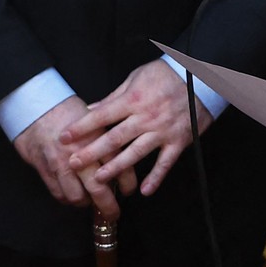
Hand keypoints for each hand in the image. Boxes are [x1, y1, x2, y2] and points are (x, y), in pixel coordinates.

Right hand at [13, 96, 117, 212]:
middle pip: (99, 189)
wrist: (35, 105)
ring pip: (77, 197)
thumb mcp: (92, 117)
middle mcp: (81, 154)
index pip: (120, 166)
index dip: (127, 183)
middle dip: (108, 206)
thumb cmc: (65, 108)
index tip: (129, 190)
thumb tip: (121, 155)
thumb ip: (106, 137)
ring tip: (90, 201)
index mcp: (98, 138)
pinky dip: (67, 199)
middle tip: (113, 212)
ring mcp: (61, 164)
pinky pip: (59, 194)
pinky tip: (72, 194)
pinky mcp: (45, 170)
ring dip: (86, 203)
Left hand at [60, 59, 212, 200]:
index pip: (102, 116)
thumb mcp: (137, 77)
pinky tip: (144, 191)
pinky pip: (165, 162)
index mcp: (134, 100)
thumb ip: (114, 96)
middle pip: (114, 138)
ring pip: (135, 153)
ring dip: (116, 168)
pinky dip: (156, 177)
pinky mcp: (179, 141)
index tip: (64, 138)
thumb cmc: (166, 74)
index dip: (81, 128)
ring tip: (98, 179)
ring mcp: (162, 131)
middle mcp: (146, 117)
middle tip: (72, 163)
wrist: (201, 76)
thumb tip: (92, 109)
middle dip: (91, 152)